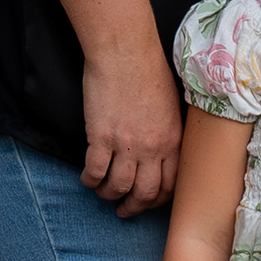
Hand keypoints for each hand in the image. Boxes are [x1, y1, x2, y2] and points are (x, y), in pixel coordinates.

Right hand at [79, 40, 182, 215]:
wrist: (125, 51)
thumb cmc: (149, 69)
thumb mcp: (171, 105)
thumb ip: (169, 132)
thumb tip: (162, 151)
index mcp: (173, 140)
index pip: (170, 185)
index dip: (158, 199)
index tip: (149, 201)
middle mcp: (152, 147)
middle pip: (145, 193)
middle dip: (133, 207)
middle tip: (124, 209)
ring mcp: (126, 144)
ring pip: (118, 187)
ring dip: (108, 195)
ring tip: (102, 194)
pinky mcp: (101, 136)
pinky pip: (94, 171)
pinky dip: (89, 180)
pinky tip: (87, 178)